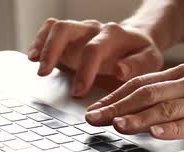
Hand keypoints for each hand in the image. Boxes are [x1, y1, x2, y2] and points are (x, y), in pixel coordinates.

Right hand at [28, 19, 163, 96]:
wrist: (138, 41)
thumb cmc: (142, 54)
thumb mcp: (150, 61)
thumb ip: (136, 66)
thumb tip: (120, 70)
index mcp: (114, 35)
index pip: (94, 49)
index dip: (84, 70)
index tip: (78, 91)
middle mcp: (94, 29)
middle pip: (67, 29)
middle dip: (53, 51)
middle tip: (44, 74)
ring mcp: (80, 31)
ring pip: (56, 28)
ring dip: (42, 45)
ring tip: (34, 64)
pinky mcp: (70, 37)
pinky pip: (50, 30)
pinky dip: (39, 42)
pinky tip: (33, 58)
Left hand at [85, 64, 183, 147]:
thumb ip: (174, 100)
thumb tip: (139, 115)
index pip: (142, 84)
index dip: (115, 96)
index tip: (95, 109)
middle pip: (148, 94)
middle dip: (117, 106)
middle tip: (93, 119)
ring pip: (167, 108)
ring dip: (139, 117)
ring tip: (116, 125)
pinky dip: (171, 128)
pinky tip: (154, 133)